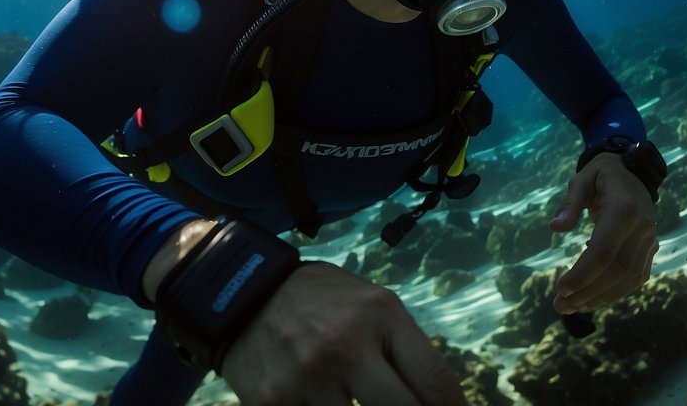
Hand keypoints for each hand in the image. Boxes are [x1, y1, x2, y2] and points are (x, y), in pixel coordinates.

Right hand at [221, 262, 468, 405]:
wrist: (244, 292)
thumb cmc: (325, 303)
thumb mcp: (374, 306)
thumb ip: (406, 351)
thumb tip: (442, 404)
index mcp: (380, 315)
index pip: (435, 383)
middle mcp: (345, 346)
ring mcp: (307, 379)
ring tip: (362, 401)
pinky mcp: (272, 404)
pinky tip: (327, 405)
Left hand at [548, 153, 657, 312]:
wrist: (634, 172)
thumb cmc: (602, 175)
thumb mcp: (581, 179)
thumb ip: (570, 203)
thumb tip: (555, 228)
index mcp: (623, 208)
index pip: (604, 250)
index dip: (583, 274)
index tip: (561, 288)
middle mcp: (641, 227)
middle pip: (617, 269)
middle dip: (588, 292)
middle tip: (560, 306)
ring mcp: (650, 239)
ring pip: (629, 279)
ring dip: (600, 297)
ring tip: (572, 307)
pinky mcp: (651, 249)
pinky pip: (636, 277)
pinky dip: (615, 292)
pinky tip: (592, 299)